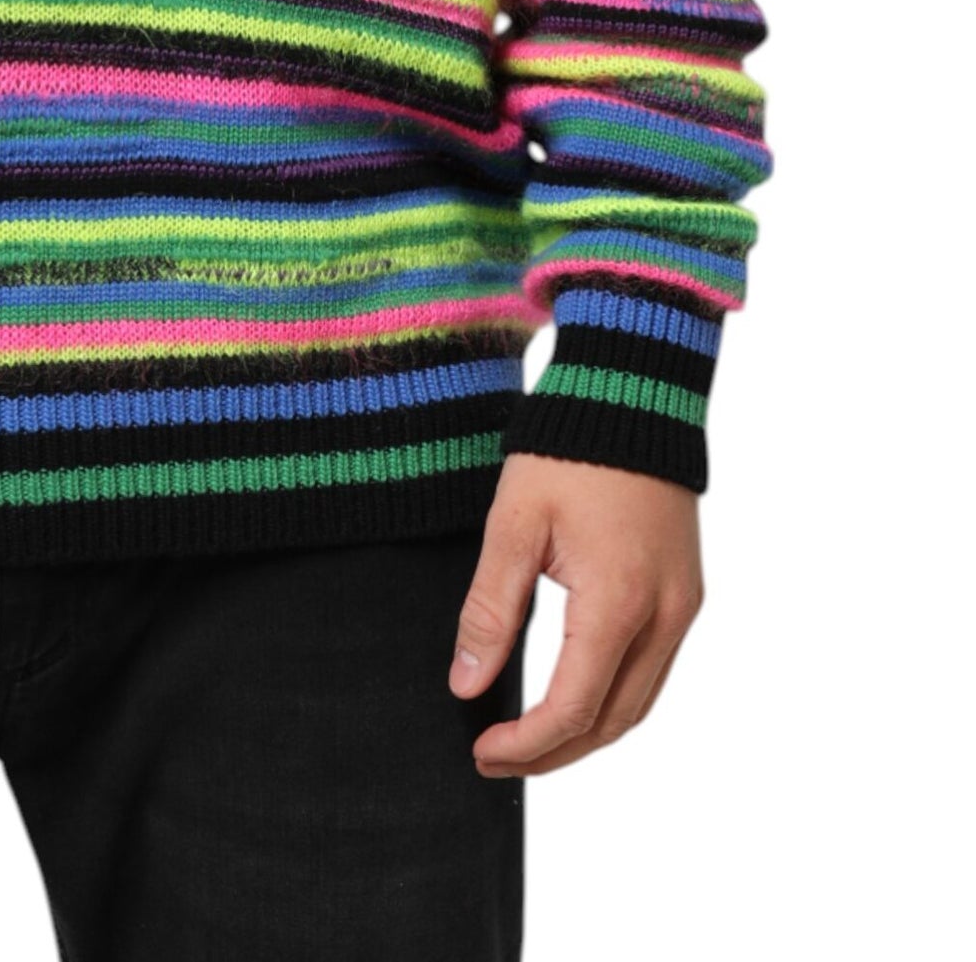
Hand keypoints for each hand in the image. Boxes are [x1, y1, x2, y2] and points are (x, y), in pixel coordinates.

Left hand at [449, 451, 703, 776]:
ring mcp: (683, 606)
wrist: (633, 392)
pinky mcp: (685, 592)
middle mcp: (664, 616)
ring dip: (586, 731)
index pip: (573, 708)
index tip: (481, 750)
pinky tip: (574, 695)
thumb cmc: (567, 449)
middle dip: (554, 752)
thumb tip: (465, 685)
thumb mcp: (513, 524)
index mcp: (618, 602)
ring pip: (639, 703)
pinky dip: (613, 698)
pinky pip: (653, 670)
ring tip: (528, 740)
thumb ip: (489, 610)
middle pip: (613, 721)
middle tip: (495, 757)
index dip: (526, 744)